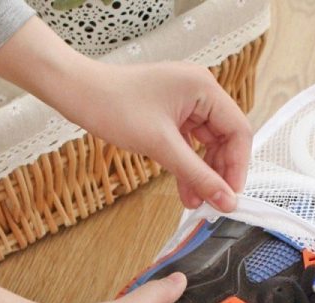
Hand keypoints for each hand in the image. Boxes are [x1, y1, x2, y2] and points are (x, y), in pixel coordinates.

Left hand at [75, 61, 251, 211]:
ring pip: (209, 148)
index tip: (231, 194)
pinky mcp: (174, 116)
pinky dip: (189, 169)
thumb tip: (226, 201)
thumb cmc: (113, 105)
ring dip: (204, 175)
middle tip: (216, 201)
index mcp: (204, 88)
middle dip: (220, 173)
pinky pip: (191, 147)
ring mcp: (187, 105)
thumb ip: (198, 175)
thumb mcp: (161, 146)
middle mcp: (200, 93)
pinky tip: (187, 192)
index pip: (238, 131)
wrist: (76, 93)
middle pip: (226, 141)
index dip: (238, 166)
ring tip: (198, 202)